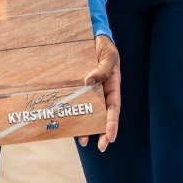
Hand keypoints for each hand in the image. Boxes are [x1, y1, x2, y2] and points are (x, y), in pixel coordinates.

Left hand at [77, 33, 120, 151]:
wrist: (93, 36)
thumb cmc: (104, 46)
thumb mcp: (108, 56)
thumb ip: (102, 69)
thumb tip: (88, 82)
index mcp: (113, 86)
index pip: (114, 109)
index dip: (112, 123)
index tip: (110, 137)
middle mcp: (102, 91)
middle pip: (103, 115)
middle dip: (102, 132)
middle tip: (99, 147)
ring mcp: (90, 90)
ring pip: (89, 111)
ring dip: (87, 126)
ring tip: (82, 140)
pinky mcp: (79, 86)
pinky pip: (76, 100)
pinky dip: (74, 110)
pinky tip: (68, 121)